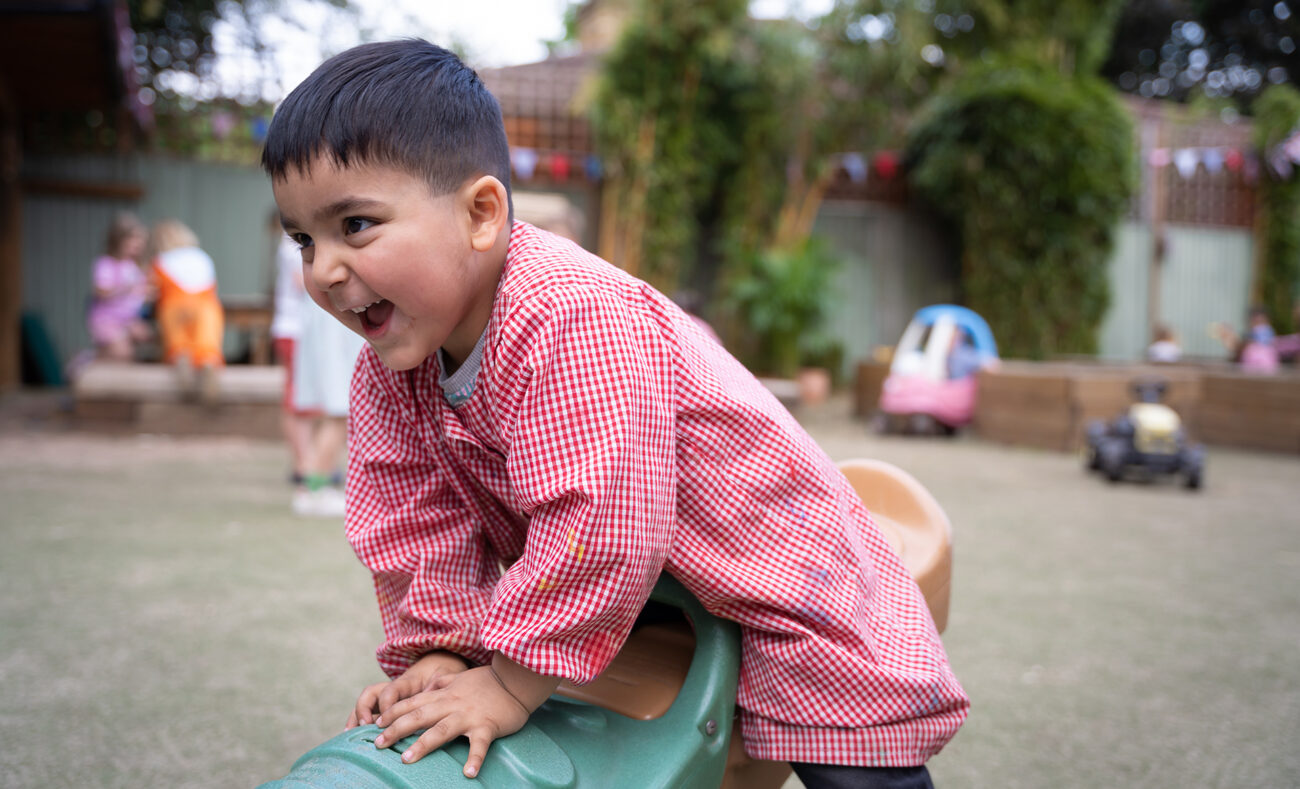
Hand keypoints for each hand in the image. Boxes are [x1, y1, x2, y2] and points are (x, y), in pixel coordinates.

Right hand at [345, 650, 468, 729]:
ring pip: (367, 703)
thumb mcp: (446, 674)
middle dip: (364, 709)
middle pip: (371, 694)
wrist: (443, 662)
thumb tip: (433, 699)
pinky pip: (371, 712)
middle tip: (366, 727)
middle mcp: (394, 688)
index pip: (391, 690)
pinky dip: (360, 722)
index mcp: (408, 681)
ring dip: (356, 717)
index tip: (386, 721)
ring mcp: (390, 697)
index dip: (386, 705)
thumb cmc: (445, 670)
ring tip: (350, 736)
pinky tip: (353, 737)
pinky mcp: (391, 706)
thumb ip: (439, 685)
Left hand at [372, 655, 559, 777]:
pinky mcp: (487, 726)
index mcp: (445, 694)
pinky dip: (474, 758)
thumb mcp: (460, 677)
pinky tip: (468, 773)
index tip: (376, 722)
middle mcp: (452, 704)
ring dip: (423, 744)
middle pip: (419, 716)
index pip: (413, 702)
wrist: (515, 680)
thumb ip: (442, 681)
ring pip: (441, 730)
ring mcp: (469, 715)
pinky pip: (479, 744)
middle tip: (378, 743)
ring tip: (406, 759)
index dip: (393, 712)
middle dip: (397, 729)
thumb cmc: (488, 681)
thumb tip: (427, 685)